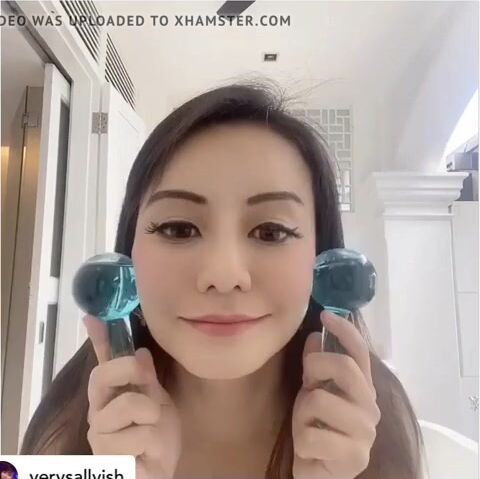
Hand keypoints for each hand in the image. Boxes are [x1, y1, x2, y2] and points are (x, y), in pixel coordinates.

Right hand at [83, 315, 181, 478]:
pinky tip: (149, 453)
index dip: (98, 339)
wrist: (160, 470)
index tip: (92, 317)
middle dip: (131, 371)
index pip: (102, 363)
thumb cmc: (157, 435)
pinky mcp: (107, 459)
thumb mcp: (158, 400)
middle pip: (103, 375)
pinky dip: (155, 443)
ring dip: (153, 418)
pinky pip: (141, 436)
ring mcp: (99, 436)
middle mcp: (98, 411)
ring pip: (130, 404)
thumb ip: (146, 378)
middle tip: (150, 390)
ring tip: (153, 432)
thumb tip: (139, 351)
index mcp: (110, 395)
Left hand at [292, 311, 380, 478]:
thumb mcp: (312, 391)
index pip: (359, 352)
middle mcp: (370, 406)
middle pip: (343, 366)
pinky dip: (302, 441)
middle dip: (314, 368)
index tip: (325, 316)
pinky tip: (310, 449)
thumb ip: (316, 365)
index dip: (344, 330)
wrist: (319, 471)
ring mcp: (366, 433)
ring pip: (318, 400)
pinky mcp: (355, 458)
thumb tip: (316, 335)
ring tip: (308, 425)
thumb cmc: (317, 427)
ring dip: (302, 413)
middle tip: (308, 383)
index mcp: (362, 387)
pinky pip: (311, 435)